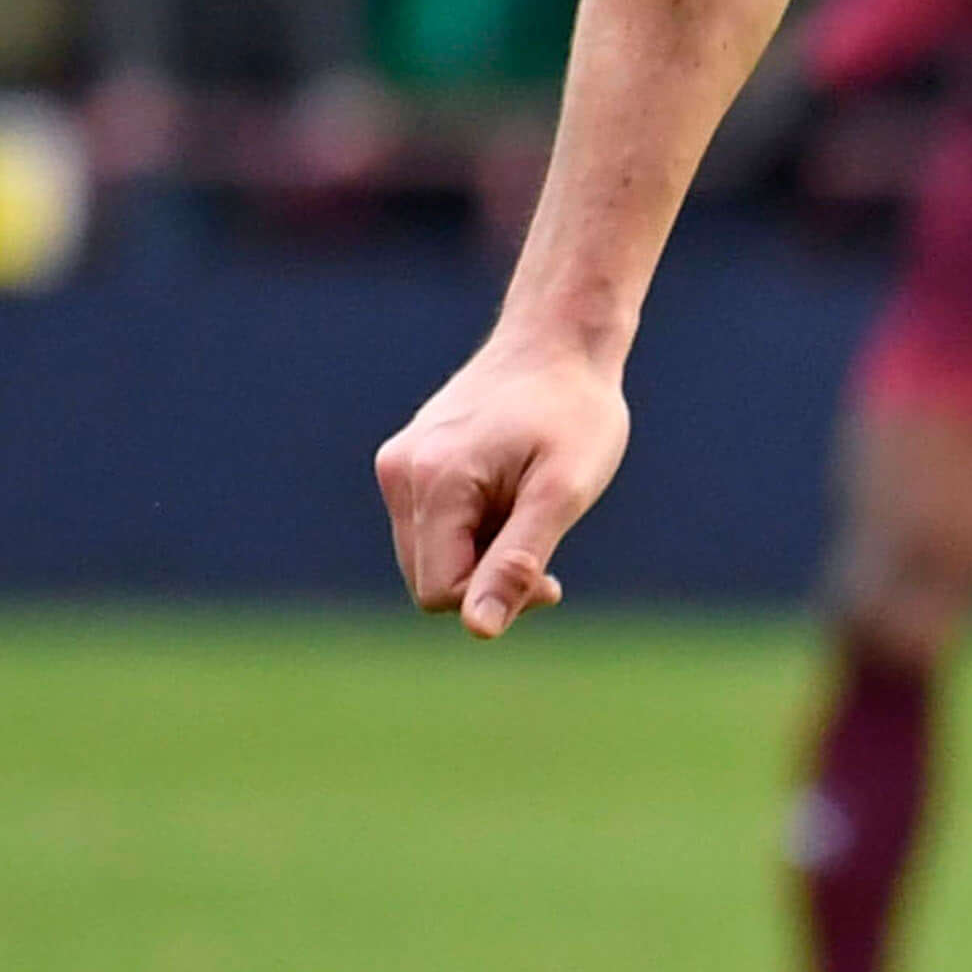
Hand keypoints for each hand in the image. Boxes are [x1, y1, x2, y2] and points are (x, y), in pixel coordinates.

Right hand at [374, 332, 630, 635]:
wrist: (559, 342)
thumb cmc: (574, 414)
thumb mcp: (563, 493)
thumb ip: (518, 561)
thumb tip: (479, 629)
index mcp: (433, 484)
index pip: (440, 591)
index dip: (497, 597)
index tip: (550, 576)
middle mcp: (399, 474)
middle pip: (428, 578)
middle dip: (486, 578)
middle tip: (542, 540)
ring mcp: (396, 465)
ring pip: (428, 555)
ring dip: (479, 553)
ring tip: (524, 507)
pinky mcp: (405, 460)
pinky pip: (429, 526)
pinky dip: (470, 528)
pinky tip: (508, 491)